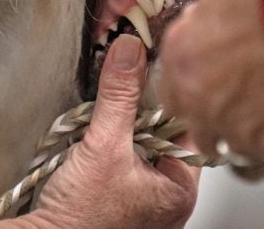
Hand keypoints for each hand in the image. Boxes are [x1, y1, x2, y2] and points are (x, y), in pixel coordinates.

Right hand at [29, 35, 198, 227]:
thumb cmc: (79, 219)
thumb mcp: (102, 146)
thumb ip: (118, 96)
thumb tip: (130, 52)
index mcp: (180, 189)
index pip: (184, 126)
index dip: (165, 99)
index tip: (147, 75)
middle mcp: (168, 200)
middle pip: (161, 135)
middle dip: (134, 117)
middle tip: (114, 111)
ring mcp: (145, 204)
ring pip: (139, 148)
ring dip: (117, 133)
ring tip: (97, 137)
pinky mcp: (120, 203)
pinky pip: (121, 163)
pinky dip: (105, 150)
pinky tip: (88, 151)